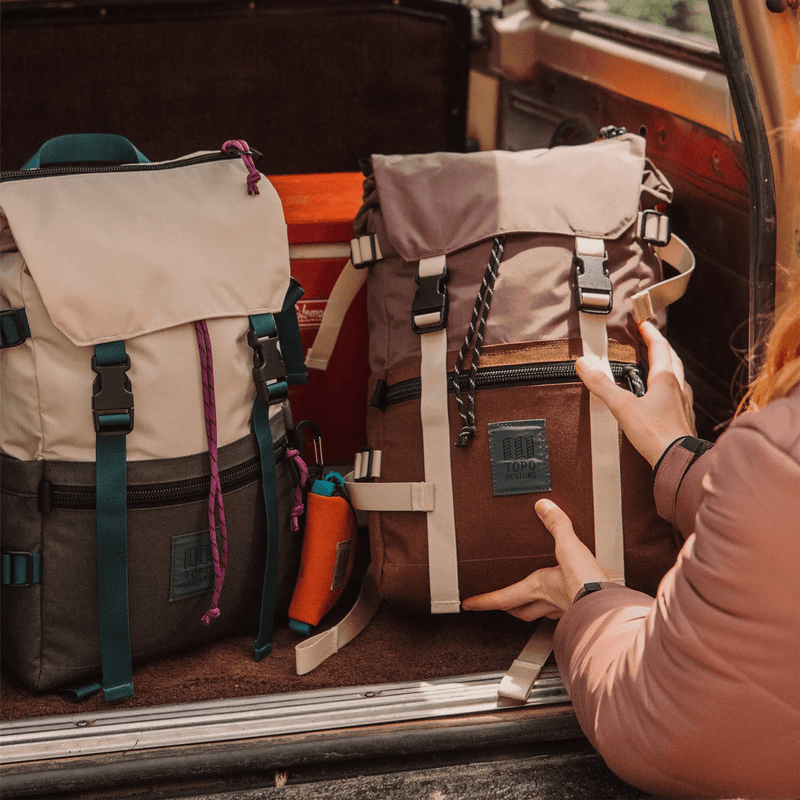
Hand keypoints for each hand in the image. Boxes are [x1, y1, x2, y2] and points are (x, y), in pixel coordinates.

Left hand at [461, 499, 609, 619]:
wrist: (613, 610)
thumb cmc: (588, 584)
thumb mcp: (568, 546)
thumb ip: (557, 525)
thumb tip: (543, 506)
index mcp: (538, 587)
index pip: (502, 597)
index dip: (483, 600)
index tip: (468, 604)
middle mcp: (548, 602)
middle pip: (520, 611)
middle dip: (508, 608)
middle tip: (499, 604)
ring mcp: (566, 610)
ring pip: (541, 614)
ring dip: (533, 609)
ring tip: (531, 600)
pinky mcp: (584, 612)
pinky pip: (565, 610)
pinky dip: (561, 605)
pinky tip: (569, 598)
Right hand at [575, 320, 695, 466]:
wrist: (678, 462)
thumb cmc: (655, 434)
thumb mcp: (622, 407)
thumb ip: (602, 385)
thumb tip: (583, 364)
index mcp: (665, 380)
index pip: (660, 348)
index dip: (651, 333)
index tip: (644, 322)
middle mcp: (678, 390)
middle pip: (673, 360)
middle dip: (662, 348)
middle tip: (652, 341)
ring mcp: (683, 406)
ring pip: (679, 379)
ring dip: (669, 368)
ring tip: (658, 368)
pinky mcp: (683, 422)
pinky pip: (679, 399)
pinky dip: (671, 391)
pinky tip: (664, 401)